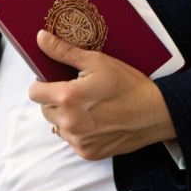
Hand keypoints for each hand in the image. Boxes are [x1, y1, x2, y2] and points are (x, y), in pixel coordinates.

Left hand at [28, 29, 177, 160]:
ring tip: (89, 108)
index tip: (56, 81)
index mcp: (67, 98)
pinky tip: (96, 122)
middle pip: (45, 109)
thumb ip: (64, 52)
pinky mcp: (87, 152)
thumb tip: (40, 38)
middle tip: (78, 93)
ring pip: (57, 126)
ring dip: (66, 117)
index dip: (43, 84)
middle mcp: (69, 122)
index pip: (34, 93)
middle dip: (55, 100)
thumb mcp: (97, 61)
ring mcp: (77, 140)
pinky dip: (79, 132)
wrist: (155, 113)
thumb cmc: (128, 85)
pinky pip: (72, 140)